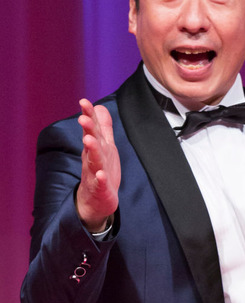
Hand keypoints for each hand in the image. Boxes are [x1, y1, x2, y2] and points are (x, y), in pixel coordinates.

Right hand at [75, 99, 120, 231]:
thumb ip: (103, 128)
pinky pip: (99, 184)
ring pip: (93, 161)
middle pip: (90, 142)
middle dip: (87, 130)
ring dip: (91, 150)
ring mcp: (95, 174)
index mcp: (95, 147)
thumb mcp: (104, 147)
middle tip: (83, 118)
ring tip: (88, 140)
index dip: (88, 115)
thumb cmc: (101, 171)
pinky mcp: (100, 189)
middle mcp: (92, 158)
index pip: (92, 128)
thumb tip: (101, 107)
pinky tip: (100, 175)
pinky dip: (99, 179)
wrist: (97, 201)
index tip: (83, 101)